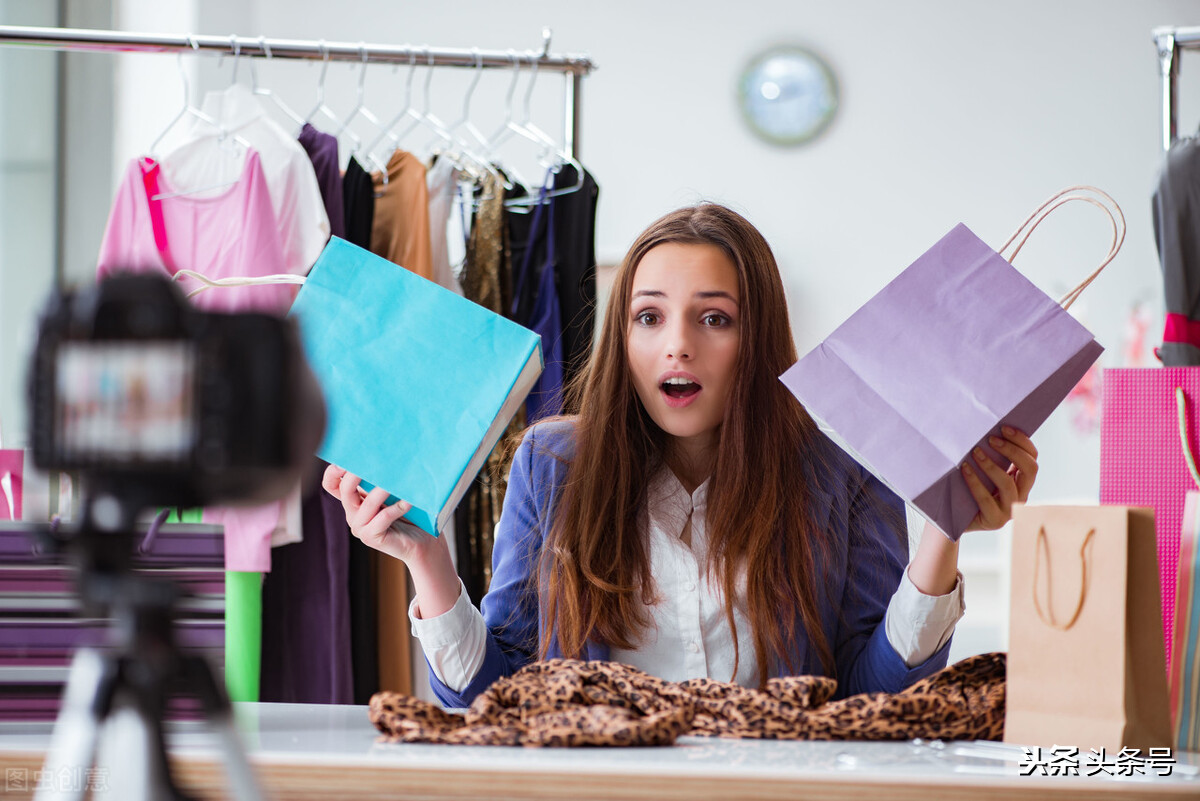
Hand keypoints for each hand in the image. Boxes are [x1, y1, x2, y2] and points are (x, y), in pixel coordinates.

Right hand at [321, 463, 447, 565]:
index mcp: (353, 501)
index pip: (332, 484)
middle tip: (374, 463)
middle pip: (345, 491)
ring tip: (397, 482)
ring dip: (382, 491)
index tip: (346, 458)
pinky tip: (409, 502)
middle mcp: (352, 514)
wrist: (422, 542)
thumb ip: (383, 479)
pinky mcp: (372, 538)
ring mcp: (360, 527)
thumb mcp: (393, 492)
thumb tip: (389, 455)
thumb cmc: (410, 514)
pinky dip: (397, 508)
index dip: (333, 471)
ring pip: (367, 504)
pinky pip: (383, 518)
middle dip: (356, 475)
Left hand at [961, 426, 1038, 532]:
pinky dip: (975, 482)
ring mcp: (1009, 509)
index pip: (1032, 457)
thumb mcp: (981, 469)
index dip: (1022, 441)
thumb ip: (990, 454)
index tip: (1003, 428)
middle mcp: (1021, 494)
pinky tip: (965, 469)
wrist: (951, 518)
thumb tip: (985, 427)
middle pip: (1030, 469)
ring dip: (991, 465)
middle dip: (1012, 451)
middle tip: (990, 439)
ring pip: (1008, 484)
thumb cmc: (965, 487)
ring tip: (975, 452)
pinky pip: (986, 499)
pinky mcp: (994, 520)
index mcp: (1021, 479)